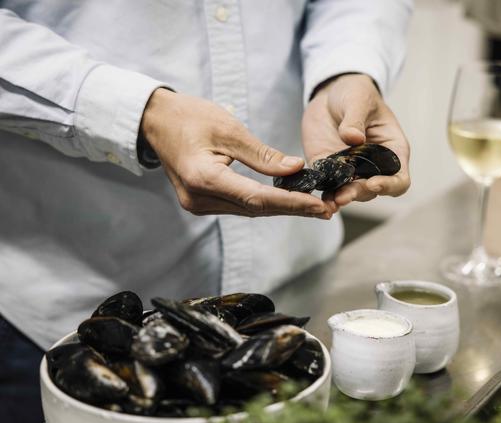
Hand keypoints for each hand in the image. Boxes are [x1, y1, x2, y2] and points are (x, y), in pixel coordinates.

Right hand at [141, 89, 333, 218]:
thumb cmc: (189, 117)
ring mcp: (198, 204)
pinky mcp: (201, 202)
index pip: (258, 198)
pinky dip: (264, 202)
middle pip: (256, 209)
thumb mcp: (229, 128)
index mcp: (204, 178)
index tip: (319, 205)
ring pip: (249, 210)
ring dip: (281, 208)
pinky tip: (287, 199)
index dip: (291, 203)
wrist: (155, 121)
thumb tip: (296, 168)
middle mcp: (199, 199)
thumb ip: (262, 154)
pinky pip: (239, 206)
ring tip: (314, 206)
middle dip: (293, 209)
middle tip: (326, 209)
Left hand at [302, 74, 410, 206]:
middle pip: (372, 191)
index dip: (389, 186)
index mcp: (391, 150)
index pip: (399, 179)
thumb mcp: (358, 99)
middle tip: (343, 195)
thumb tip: (353, 138)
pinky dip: (323, 196)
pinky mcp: (328, 169)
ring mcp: (350, 170)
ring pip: (349, 193)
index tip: (373, 183)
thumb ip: (355, 119)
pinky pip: (328, 187)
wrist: (331, 94)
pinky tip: (316, 200)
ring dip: (340, 198)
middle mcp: (373, 166)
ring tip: (330, 202)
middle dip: (358, 193)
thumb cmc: (355, 93)